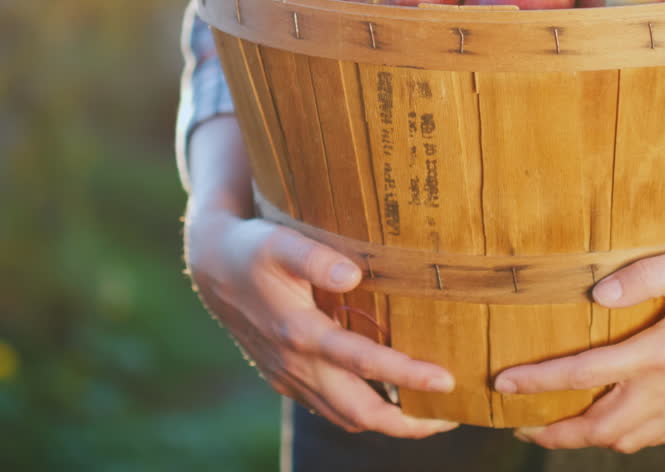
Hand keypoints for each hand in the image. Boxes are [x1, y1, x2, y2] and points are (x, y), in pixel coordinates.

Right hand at [183, 206, 458, 437]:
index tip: (447, 380)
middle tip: (452, 417)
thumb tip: (354, 274)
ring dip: (390, 423)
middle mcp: (295, 364)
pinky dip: (364, 412)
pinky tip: (391, 401)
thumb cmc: (253, 248)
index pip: (362, 363)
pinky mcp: (286, 378)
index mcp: (299, 332)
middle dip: (408, 422)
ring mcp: (289, 377)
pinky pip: (330, 408)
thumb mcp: (279, 241)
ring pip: (345, 417)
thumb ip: (315, 257)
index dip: (406, 376)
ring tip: (432, 415)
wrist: (211, 266)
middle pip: (359, 412)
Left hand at [494, 124, 664, 452]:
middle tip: (517, 423)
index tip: (502, 385)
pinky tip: (611, 427)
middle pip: (599, 427)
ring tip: (552, 430)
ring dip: (585, 439)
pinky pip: (656, 437)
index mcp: (663, 353)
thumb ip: (642, 276)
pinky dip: (623, 438)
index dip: (539, 382)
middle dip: (553, 430)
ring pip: (627, 439)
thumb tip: (595, 293)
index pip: (586, 375)